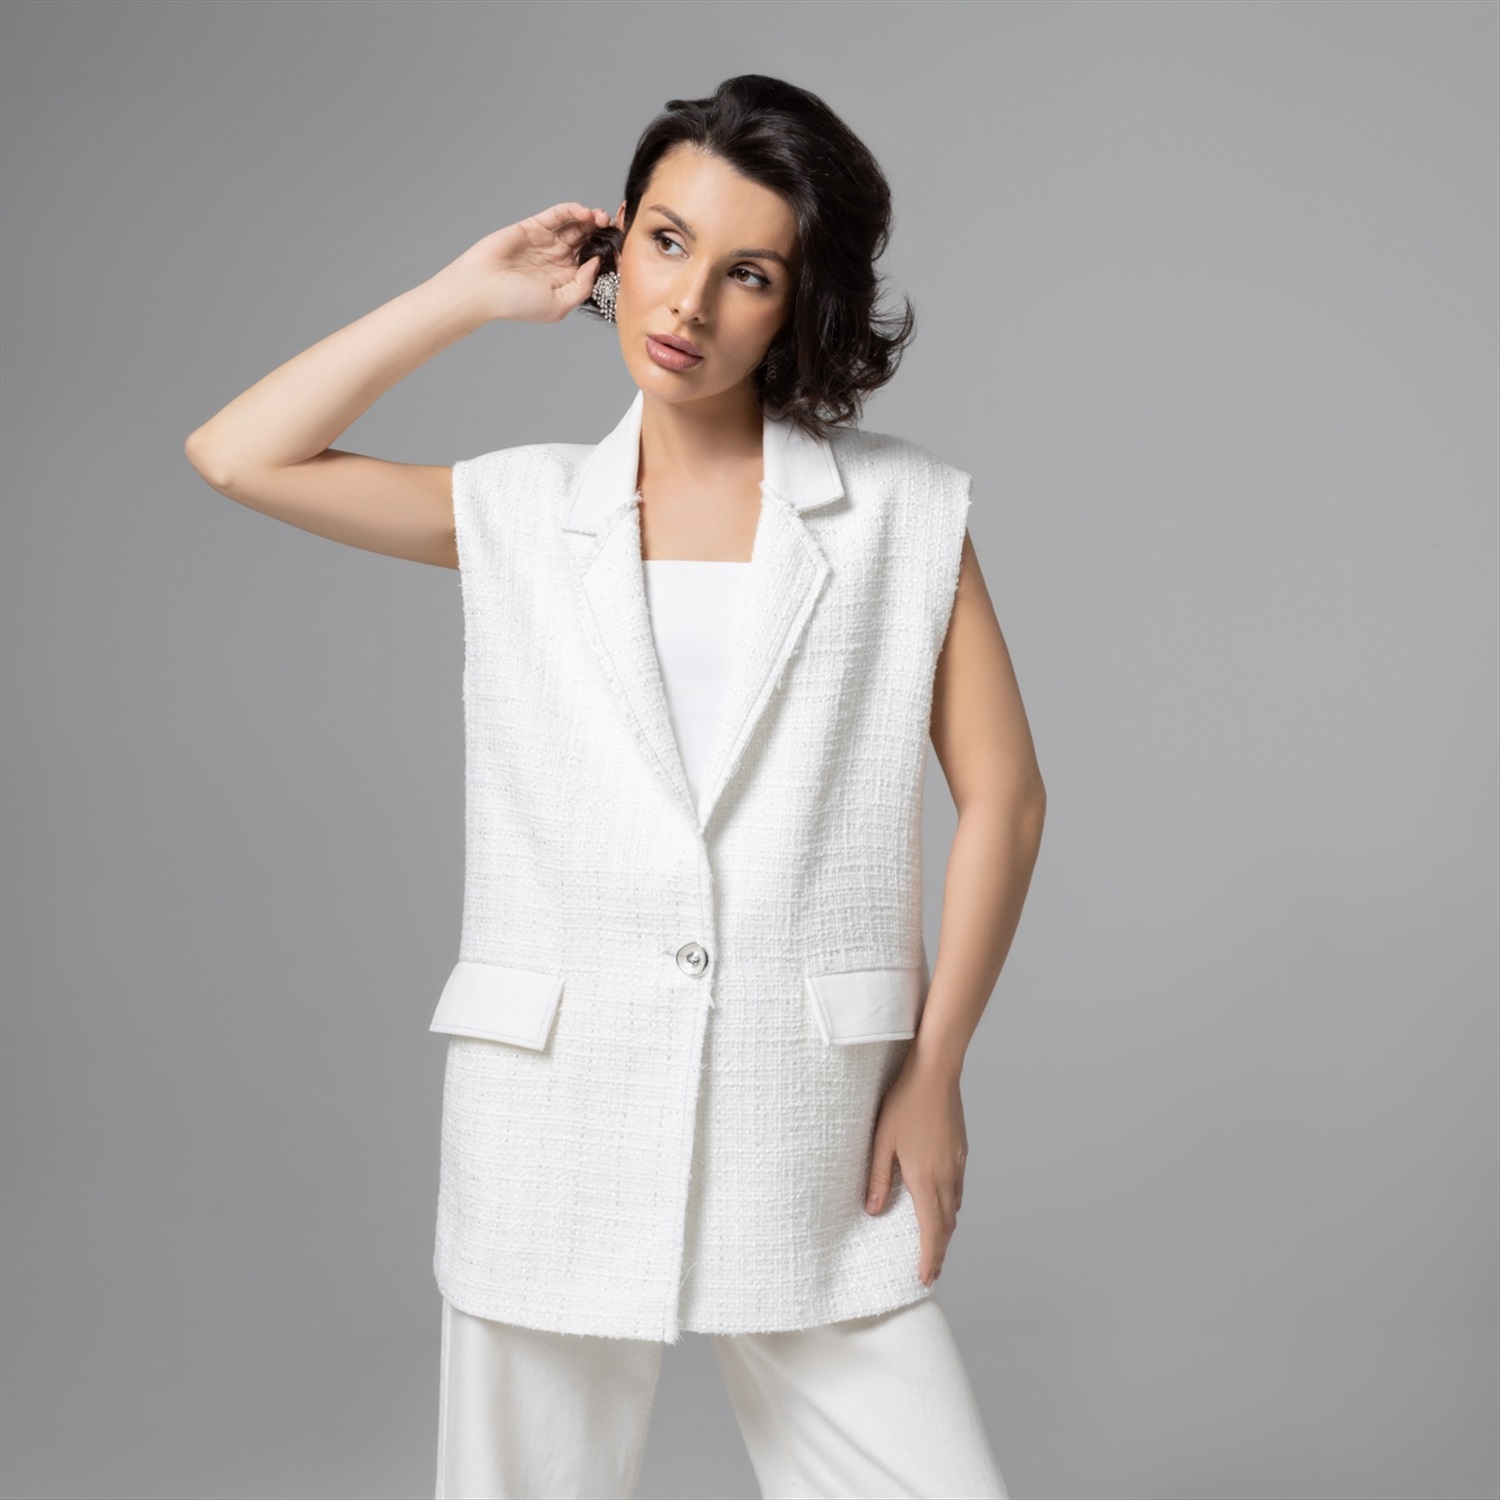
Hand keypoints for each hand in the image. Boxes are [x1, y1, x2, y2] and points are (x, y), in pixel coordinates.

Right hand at [452, 201, 613, 324]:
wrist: (482, 288)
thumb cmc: (516, 303)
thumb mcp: (559, 305)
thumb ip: (582, 286)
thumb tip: (597, 264)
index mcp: (566, 280)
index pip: (594, 264)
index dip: (609, 255)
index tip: (623, 249)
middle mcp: (558, 260)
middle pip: (588, 242)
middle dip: (604, 234)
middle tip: (618, 227)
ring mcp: (547, 242)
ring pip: (576, 226)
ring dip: (592, 220)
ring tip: (603, 218)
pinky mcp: (534, 227)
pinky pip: (558, 215)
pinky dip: (572, 210)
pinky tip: (584, 213)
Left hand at [865, 1050, 967, 1285]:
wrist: (936, 1072)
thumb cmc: (905, 1102)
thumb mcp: (882, 1141)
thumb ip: (878, 1178)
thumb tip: (872, 1209)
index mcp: (926, 1178)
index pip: (932, 1230)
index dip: (930, 1257)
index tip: (925, 1278)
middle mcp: (947, 1176)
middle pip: (947, 1225)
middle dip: (939, 1251)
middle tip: (930, 1270)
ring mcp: (958, 1163)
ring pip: (954, 1207)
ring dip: (945, 1229)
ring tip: (933, 1242)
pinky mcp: (961, 1150)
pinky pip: (957, 1188)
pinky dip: (950, 1205)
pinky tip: (940, 1202)